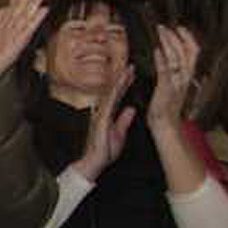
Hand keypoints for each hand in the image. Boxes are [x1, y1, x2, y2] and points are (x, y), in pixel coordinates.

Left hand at [0, 0, 48, 91]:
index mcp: (4, 30)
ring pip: (25, 18)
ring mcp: (13, 41)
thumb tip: (6, 7)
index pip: (12, 7)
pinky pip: (24, 33)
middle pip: (21, 9)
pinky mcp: (12, 50)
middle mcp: (11, 34)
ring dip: (34, 2)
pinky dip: (33, 21)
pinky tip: (42, 11)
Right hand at [73, 64, 135, 181]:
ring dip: (119, 82)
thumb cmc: (105, 151)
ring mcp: (101, 115)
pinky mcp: (101, 119)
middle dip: (123, 79)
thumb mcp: (120, 134)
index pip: (119, 97)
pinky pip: (109, 104)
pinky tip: (119, 86)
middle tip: (131, 66)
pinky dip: (114, 94)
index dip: (125, 85)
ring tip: (127, 70)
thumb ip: (124, 120)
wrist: (95, 162)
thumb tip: (131, 109)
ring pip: (111, 94)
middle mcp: (104, 112)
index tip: (132, 74)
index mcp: (109, 115)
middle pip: (115, 92)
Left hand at [147, 25, 200, 129]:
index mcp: (187, 77)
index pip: (193, 53)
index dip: (188, 39)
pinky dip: (162, 60)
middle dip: (178, 37)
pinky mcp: (166, 90)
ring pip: (177, 59)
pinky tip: (157, 51)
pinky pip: (166, 72)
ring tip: (161, 32)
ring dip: (169, 43)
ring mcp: (177, 84)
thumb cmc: (165, 107)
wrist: (165, 126)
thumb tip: (163, 54)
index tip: (179, 27)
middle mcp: (185, 79)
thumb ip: (169, 70)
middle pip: (188, 53)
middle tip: (167, 26)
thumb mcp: (170, 85)